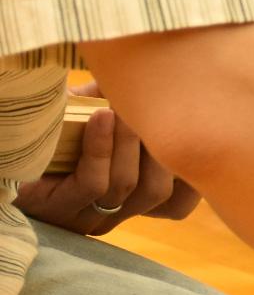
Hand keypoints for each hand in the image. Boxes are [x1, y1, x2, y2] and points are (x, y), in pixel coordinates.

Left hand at [15, 101, 201, 236]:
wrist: (4, 153)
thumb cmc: (45, 134)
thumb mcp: (91, 117)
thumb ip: (119, 104)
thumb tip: (150, 76)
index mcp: (128, 200)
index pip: (179, 203)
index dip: (192, 174)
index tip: (193, 132)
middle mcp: (114, 215)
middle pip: (161, 191)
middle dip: (161, 147)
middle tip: (156, 107)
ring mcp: (88, 217)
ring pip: (130, 186)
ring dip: (130, 142)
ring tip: (124, 107)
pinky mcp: (61, 210)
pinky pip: (95, 182)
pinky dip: (102, 148)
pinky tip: (101, 117)